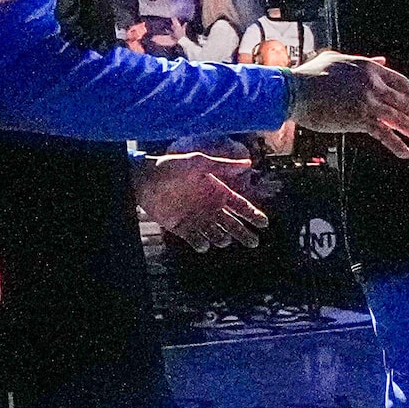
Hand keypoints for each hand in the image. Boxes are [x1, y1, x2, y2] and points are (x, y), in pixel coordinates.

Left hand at [137, 148, 269, 249]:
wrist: (144, 179)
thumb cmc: (171, 167)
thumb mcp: (198, 162)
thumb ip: (222, 166)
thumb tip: (248, 163)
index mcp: (217, 191)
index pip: (240, 206)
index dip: (253, 215)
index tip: (264, 223)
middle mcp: (210, 207)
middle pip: (233, 225)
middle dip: (244, 233)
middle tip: (253, 242)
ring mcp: (197, 219)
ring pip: (217, 235)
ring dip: (221, 238)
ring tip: (221, 237)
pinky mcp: (182, 229)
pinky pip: (197, 242)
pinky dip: (201, 244)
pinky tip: (202, 242)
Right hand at [284, 51, 408, 156]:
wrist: (294, 90)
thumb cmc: (310, 75)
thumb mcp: (339, 59)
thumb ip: (363, 61)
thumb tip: (382, 60)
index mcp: (369, 69)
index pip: (401, 83)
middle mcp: (373, 84)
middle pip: (405, 103)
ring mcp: (368, 102)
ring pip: (400, 119)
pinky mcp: (359, 118)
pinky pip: (384, 134)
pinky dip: (396, 144)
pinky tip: (407, 153)